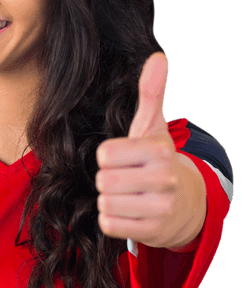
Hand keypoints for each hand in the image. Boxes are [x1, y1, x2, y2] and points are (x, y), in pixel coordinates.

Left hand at [95, 53, 184, 246]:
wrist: (183, 205)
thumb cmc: (158, 161)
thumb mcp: (153, 127)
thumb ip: (151, 93)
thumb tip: (156, 57)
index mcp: (160, 150)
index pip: (105, 155)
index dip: (108, 157)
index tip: (124, 159)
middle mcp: (164, 178)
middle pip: (103, 180)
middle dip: (108, 180)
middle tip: (125, 179)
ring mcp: (160, 207)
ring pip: (105, 203)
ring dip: (110, 200)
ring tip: (128, 196)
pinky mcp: (152, 230)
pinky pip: (109, 224)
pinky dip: (112, 219)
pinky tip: (129, 212)